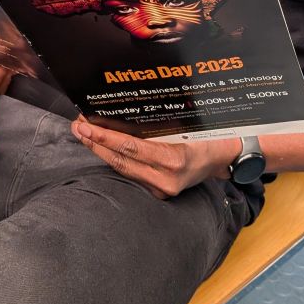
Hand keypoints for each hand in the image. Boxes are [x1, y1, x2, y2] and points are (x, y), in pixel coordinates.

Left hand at [71, 117, 239, 198]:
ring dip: (101, 152)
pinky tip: (102, 150)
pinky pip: (131, 175)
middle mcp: (165, 178)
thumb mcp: (188, 125)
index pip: (130, 147)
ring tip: (84, 135)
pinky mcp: (158, 193)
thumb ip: (160, 125)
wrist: (226, 160)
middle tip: (77, 127)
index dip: (105, 137)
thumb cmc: (210, 136)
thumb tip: (126, 110)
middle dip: (95, 144)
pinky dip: (115, 161)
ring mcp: (161, 189)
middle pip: (121, 160)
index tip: (86, 125)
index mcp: (174, 159)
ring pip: (123, 169)